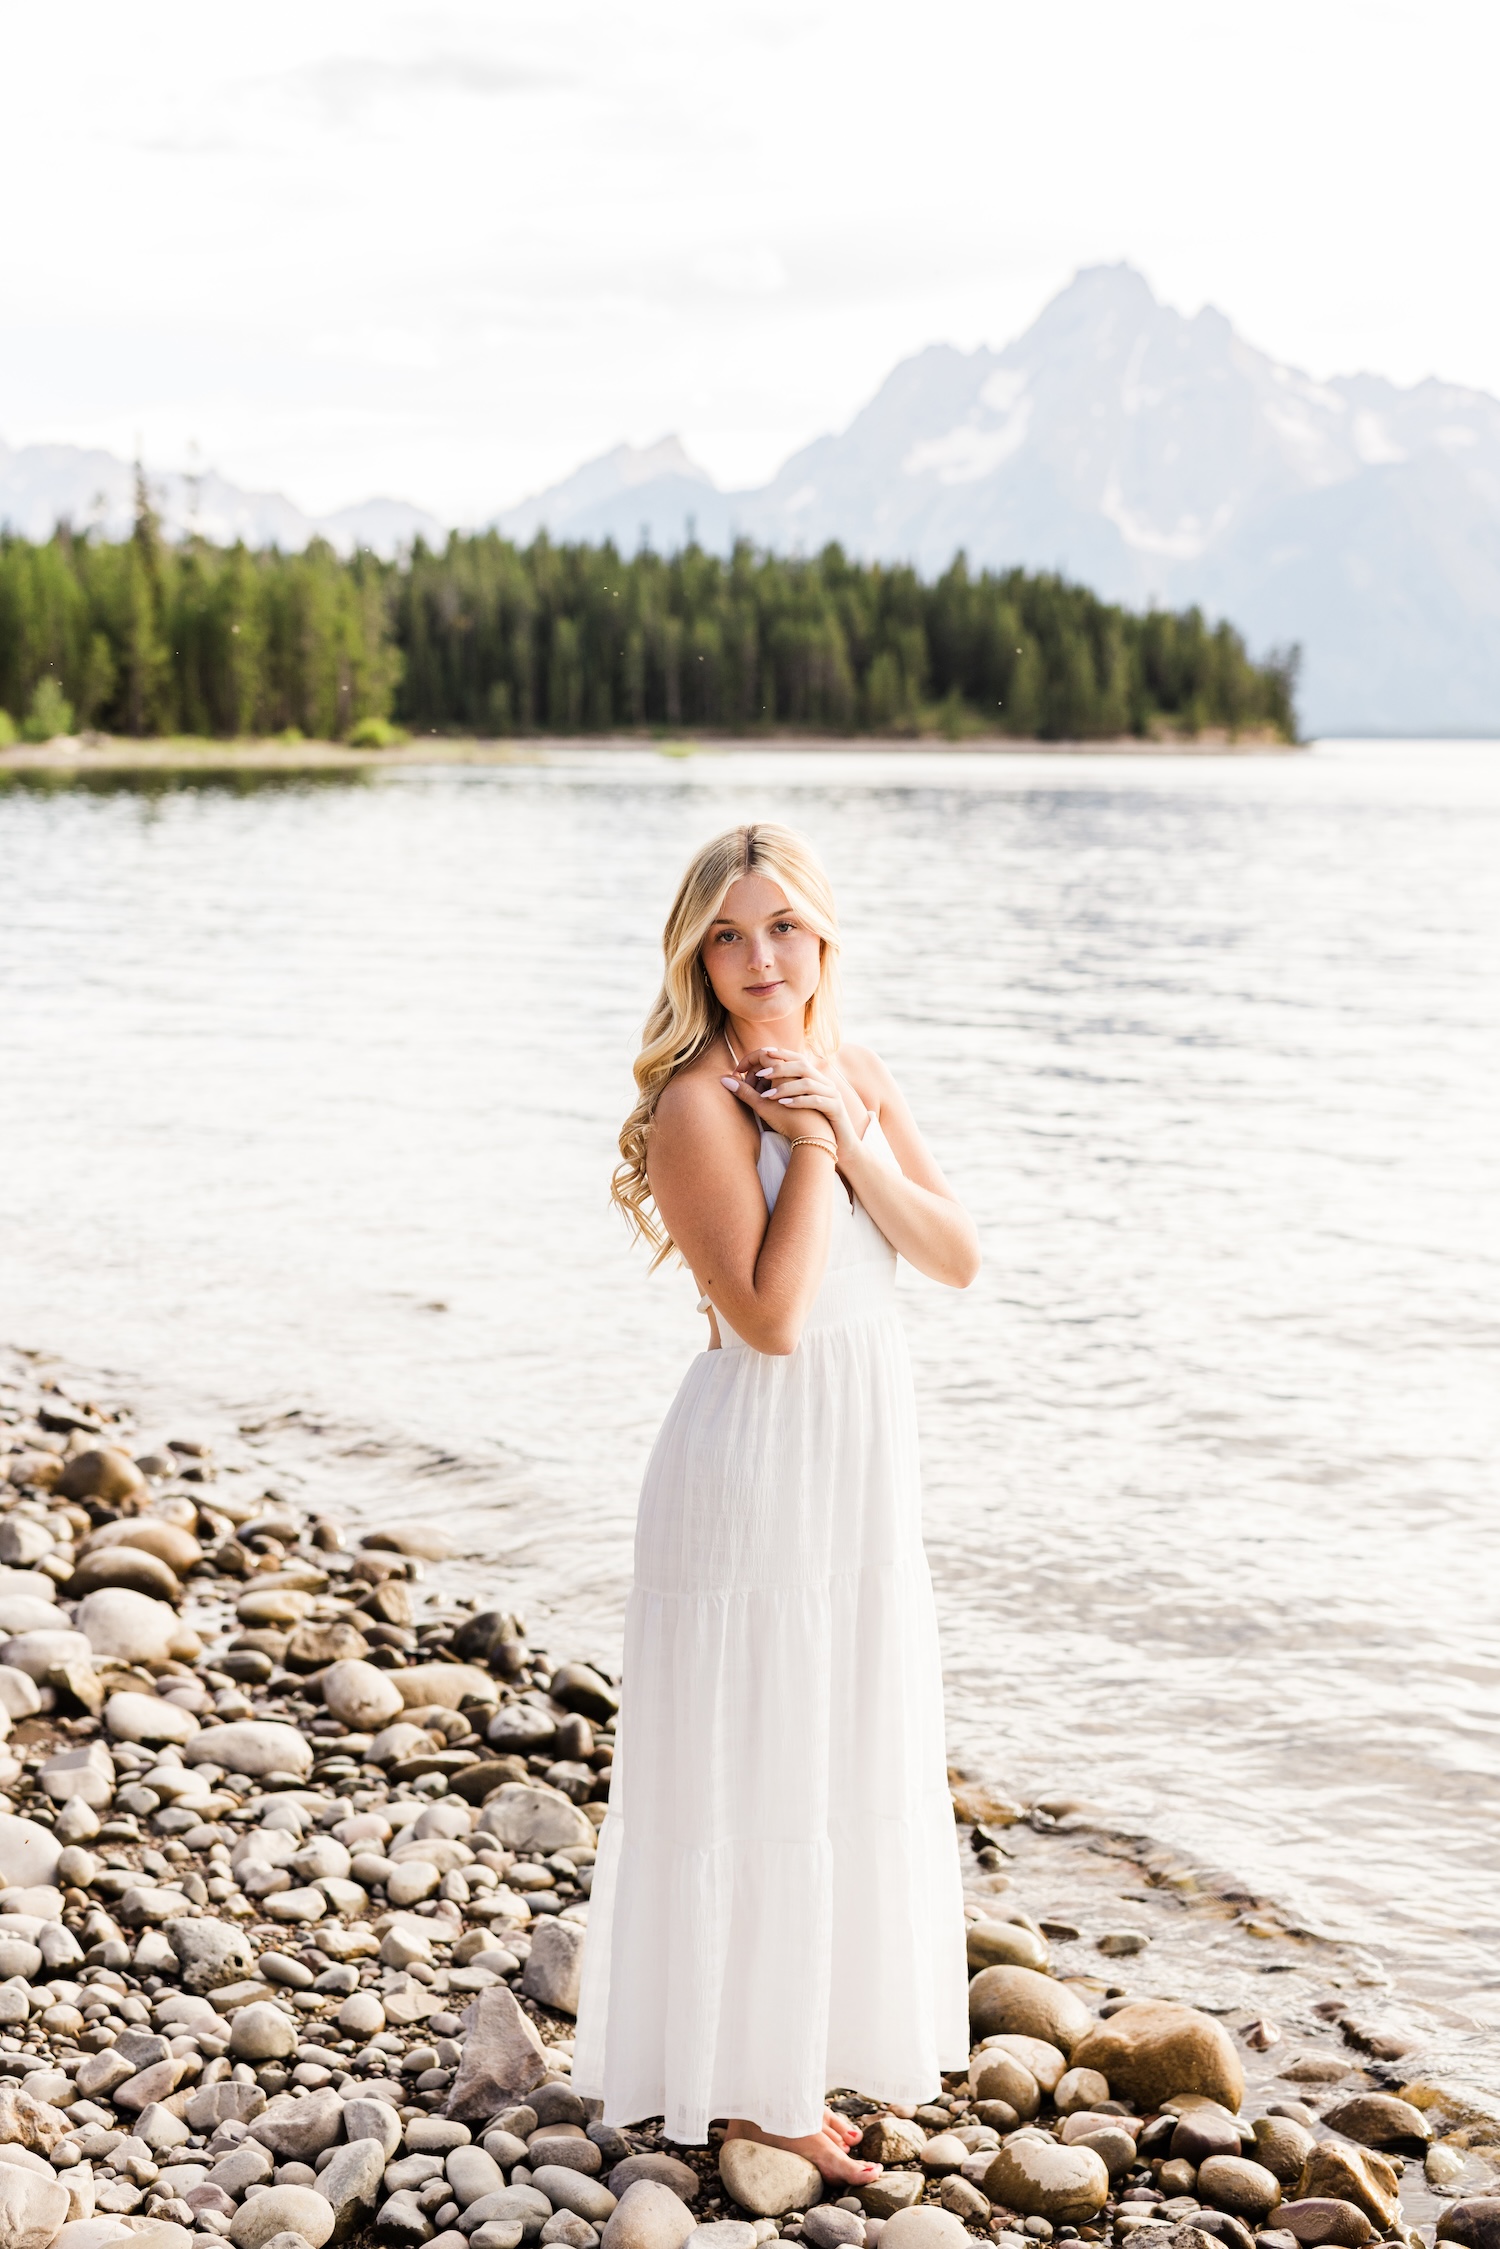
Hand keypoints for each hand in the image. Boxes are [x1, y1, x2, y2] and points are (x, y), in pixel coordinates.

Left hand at [721, 1046, 850, 1153]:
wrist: (827, 1143)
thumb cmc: (799, 1122)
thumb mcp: (774, 1104)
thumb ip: (752, 1091)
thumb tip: (724, 1079)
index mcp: (808, 1076)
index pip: (790, 1056)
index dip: (769, 1056)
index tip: (746, 1066)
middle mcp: (820, 1080)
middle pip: (801, 1064)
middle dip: (778, 1067)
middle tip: (758, 1074)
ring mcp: (829, 1093)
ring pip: (808, 1082)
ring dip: (786, 1087)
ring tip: (767, 1095)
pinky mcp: (834, 1108)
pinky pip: (817, 1100)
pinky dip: (799, 1101)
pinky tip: (783, 1105)